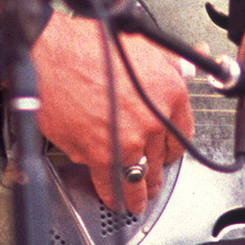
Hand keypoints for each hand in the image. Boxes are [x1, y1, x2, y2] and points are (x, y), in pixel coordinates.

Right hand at [29, 9, 191, 213]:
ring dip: (139, 192)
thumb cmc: (89, 44)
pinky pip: (111, 183)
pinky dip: (112, 195)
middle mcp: (154, 120)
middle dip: (157, 170)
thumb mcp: (143, 44)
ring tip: (138, 200)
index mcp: (169, 93)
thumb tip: (191, 64)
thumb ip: (169, 61)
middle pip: (161, 157)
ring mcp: (128, 140)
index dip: (173, 146)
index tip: (168, 152)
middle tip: (153, 177)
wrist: (52, 53)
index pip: (182, 133)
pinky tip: (114, 199)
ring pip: (140, 176)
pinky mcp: (99, 154)